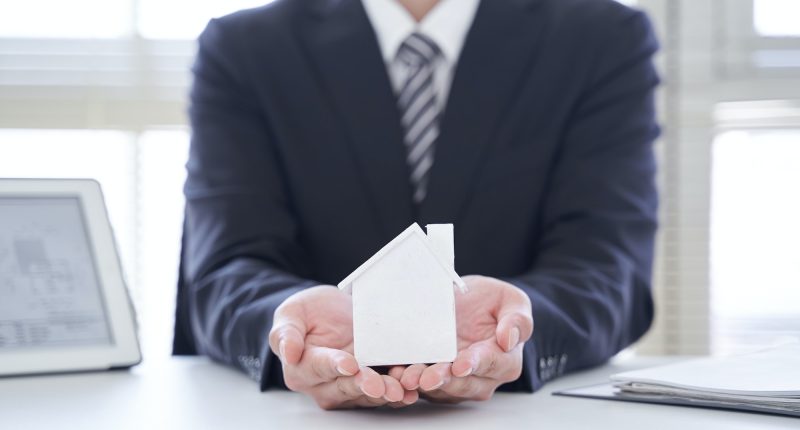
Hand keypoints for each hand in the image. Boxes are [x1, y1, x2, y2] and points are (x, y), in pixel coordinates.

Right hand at [268, 286, 417, 408]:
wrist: (330, 313)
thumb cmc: (307, 314)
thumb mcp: (292, 313)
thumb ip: (287, 332)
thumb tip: (288, 352)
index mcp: (302, 368)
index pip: (319, 368)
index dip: (334, 366)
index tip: (349, 364)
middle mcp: (324, 385)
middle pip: (345, 387)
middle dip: (364, 385)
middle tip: (379, 383)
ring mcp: (349, 387)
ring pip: (367, 394)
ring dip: (385, 392)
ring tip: (400, 389)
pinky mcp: (370, 384)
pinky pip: (384, 391)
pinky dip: (399, 391)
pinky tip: (411, 390)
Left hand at [397, 275, 532, 402]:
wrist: (471, 303)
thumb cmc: (493, 303)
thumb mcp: (511, 301)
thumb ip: (517, 319)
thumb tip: (509, 338)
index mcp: (506, 359)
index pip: (493, 364)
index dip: (476, 364)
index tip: (461, 364)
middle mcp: (484, 377)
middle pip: (465, 384)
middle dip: (444, 380)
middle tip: (427, 377)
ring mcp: (459, 382)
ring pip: (442, 388)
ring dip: (423, 383)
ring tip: (408, 376)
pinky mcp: (437, 380)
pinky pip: (424, 385)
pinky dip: (410, 381)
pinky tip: (398, 372)